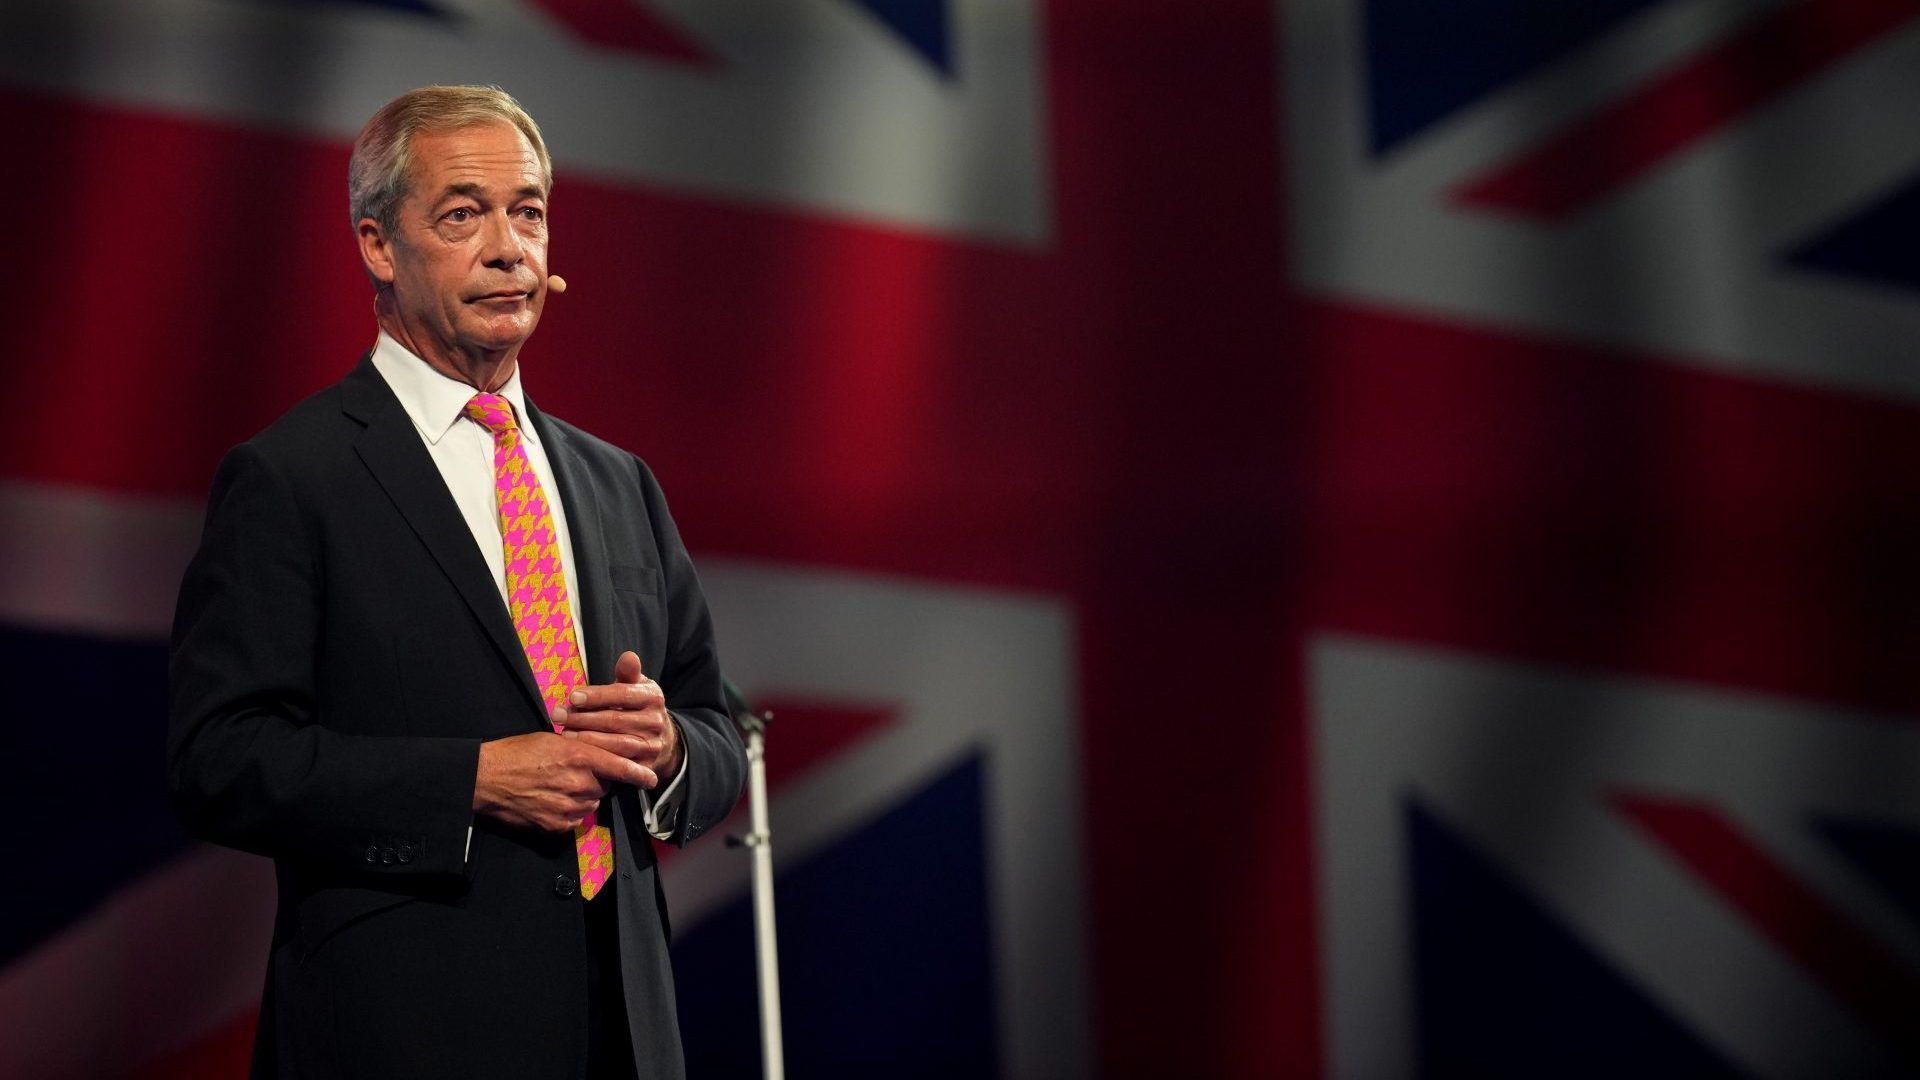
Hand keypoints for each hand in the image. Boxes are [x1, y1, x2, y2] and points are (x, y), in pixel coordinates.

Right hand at [472, 731, 655, 832]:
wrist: (487, 778)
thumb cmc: (517, 753)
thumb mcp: (553, 739)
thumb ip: (582, 748)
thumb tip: (601, 755)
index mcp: (579, 756)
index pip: (620, 767)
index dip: (639, 774)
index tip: (652, 778)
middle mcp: (578, 782)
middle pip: (604, 786)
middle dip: (596, 781)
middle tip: (573, 773)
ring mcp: (568, 806)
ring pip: (591, 804)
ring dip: (582, 797)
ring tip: (557, 786)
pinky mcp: (557, 825)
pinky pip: (575, 819)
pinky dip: (568, 812)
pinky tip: (549, 800)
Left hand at [554, 651, 682, 783]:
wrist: (660, 740)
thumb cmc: (637, 707)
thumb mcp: (635, 687)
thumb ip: (627, 673)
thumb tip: (628, 656)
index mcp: (653, 697)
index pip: (622, 694)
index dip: (596, 695)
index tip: (572, 696)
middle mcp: (656, 722)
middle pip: (614, 720)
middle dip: (582, 718)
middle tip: (558, 715)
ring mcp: (652, 746)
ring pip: (615, 744)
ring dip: (586, 739)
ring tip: (564, 733)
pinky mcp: (645, 767)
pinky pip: (617, 764)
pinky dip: (597, 759)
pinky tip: (580, 753)